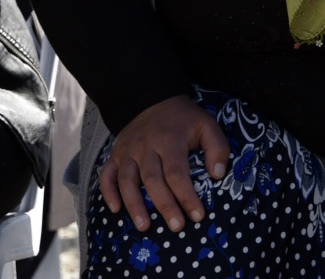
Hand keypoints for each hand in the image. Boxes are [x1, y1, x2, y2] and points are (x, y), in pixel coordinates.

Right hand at [99, 95, 230, 232]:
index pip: (177, 173)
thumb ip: (217, 148)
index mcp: (170, 141)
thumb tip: (217, 175)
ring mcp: (128, 151)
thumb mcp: (206, 124)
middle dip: (164, 205)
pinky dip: (108, 192)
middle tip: (176, 226)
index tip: (197, 215)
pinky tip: (115, 209)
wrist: (152, 98)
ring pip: (127, 180)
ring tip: (144, 226)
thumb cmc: (183, 118)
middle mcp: (146, 147)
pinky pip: (107, 174)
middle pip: (153, 180)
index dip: (187, 196)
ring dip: (134, 204)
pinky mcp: (116, 154)